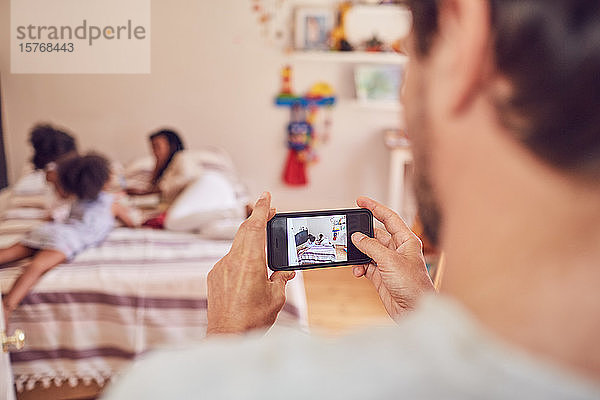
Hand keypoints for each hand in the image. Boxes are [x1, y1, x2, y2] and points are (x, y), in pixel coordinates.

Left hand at [206, 192, 295, 334]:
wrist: (228, 336)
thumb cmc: (253, 319)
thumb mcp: (276, 297)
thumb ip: (281, 279)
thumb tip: (286, 272)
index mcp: (250, 261)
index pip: (255, 226)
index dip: (262, 208)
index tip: (266, 196)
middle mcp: (232, 260)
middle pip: (245, 231)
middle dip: (258, 218)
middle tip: (270, 211)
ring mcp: (221, 268)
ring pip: (237, 246)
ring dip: (251, 241)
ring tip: (264, 246)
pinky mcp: (214, 277)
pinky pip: (230, 260)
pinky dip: (242, 259)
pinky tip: (251, 272)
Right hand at [351, 197, 433, 320]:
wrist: (415, 311)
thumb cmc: (413, 285)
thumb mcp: (389, 261)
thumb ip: (371, 247)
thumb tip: (357, 237)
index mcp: (406, 240)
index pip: (389, 218)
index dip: (374, 207)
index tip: (360, 201)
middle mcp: (398, 250)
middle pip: (376, 235)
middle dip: (362, 235)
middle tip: (348, 233)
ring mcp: (389, 263)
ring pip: (368, 251)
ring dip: (359, 254)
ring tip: (351, 257)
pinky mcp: (382, 276)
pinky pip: (366, 266)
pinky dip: (359, 267)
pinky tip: (357, 272)